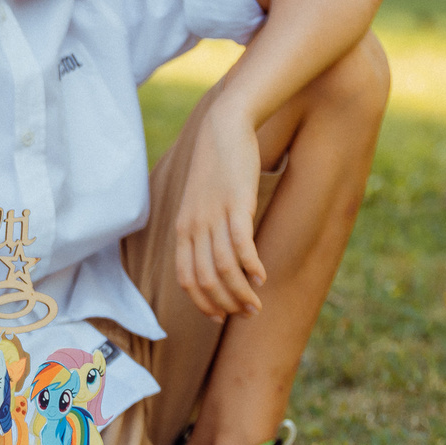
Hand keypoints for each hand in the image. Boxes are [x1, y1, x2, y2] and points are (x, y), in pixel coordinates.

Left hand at [171, 101, 268, 321]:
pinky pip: (241, 245)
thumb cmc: (215, 167)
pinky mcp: (236, 204)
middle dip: (225, 304)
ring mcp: (214, 216)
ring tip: (256, 304)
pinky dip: (251, 267)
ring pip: (224, 268)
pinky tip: (262, 277)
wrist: (223, 128)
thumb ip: (204, 229)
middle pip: (206, 280)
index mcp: (183, 229)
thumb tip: (217, 257)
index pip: (186, 278)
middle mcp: (194, 226)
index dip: (202, 303)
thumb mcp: (201, 202)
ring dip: (241, 292)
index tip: (219, 316)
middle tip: (246, 313)